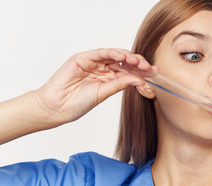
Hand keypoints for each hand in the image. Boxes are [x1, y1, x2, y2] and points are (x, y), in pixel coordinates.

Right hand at [34, 48, 157, 125]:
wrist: (58, 107)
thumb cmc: (78, 103)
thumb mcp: (105, 93)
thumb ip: (120, 84)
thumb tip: (140, 80)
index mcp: (109, 78)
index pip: (128, 72)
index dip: (141, 72)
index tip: (154, 75)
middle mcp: (103, 69)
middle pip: (124, 62)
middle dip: (138, 64)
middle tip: (149, 68)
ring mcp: (93, 63)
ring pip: (115, 55)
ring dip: (128, 57)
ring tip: (139, 63)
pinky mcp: (83, 58)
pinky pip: (101, 53)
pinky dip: (113, 53)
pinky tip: (124, 57)